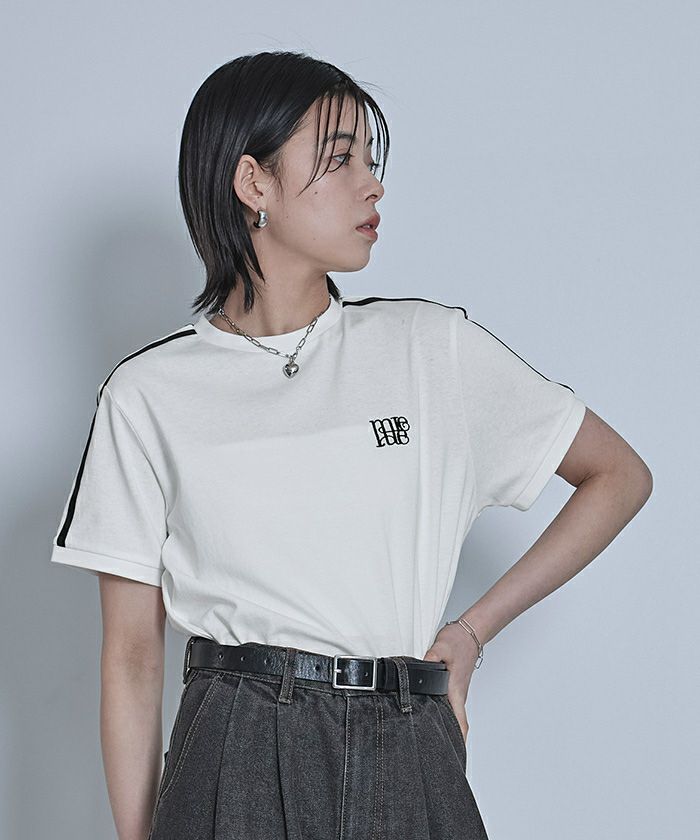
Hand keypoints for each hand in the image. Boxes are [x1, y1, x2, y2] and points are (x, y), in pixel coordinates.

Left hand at [422, 622, 478, 744]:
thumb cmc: (458, 640)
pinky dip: (442, 714)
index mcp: (456, 691)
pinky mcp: (452, 686)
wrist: (469, 632)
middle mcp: (457, 695)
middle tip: (435, 756)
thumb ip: (431, 657)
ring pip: (451, 715)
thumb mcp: (442, 646)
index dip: (459, 742)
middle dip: (449, 741)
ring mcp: (456, 692)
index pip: (460, 723)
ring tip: (428, 741)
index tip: (455, 759)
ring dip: (444, 728)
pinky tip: (428, 714)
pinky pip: (448, 705)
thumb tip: (421, 666)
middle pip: (456, 725)